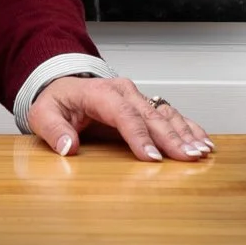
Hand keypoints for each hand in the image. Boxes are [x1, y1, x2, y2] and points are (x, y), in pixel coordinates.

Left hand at [24, 75, 212, 161]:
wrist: (62, 87)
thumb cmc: (55, 102)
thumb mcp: (42, 115)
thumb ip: (53, 131)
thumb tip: (68, 147)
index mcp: (100, 92)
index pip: (123, 114)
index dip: (140, 136)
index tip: (152, 158)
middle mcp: (124, 91)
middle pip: (151, 116)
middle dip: (172, 138)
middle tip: (189, 157)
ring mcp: (137, 97)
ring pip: (166, 114)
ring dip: (185, 133)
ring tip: (201, 151)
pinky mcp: (145, 106)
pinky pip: (170, 116)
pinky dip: (188, 128)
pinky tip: (203, 140)